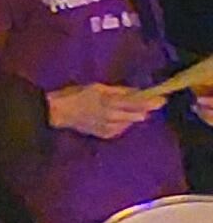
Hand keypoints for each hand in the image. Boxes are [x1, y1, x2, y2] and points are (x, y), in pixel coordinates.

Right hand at [51, 81, 173, 138]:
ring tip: (122, 108)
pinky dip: (122, 122)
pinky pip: (121, 128)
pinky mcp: (107, 135)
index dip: (151, 101)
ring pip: (131, 122)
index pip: (137, 102)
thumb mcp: (97, 87)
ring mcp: (111, 127)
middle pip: (138, 115)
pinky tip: (113, 117)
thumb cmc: (76, 95)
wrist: (59, 112)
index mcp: (110, 102)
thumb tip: (136, 92)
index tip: (163, 99)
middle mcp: (113, 116)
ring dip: (132, 115)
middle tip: (146, 103)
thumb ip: (119, 91)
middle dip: (143, 109)